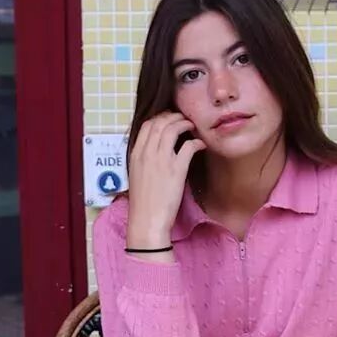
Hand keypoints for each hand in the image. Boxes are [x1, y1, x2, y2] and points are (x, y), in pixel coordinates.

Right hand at [126, 111, 204, 250]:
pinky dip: (196, 142)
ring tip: (192, 126)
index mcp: (135, 154)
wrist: (146, 220)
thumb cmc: (143, 201)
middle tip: (184, 119)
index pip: (147, 124)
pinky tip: (201, 145)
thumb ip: (144, 159)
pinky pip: (188, 147)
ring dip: (185, 124)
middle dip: (174, 116)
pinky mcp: (176, 169)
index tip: (169, 118)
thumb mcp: (137, 174)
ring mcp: (161, 160)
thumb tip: (155, 150)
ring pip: (173, 129)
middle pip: (160, 123)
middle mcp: (147, 153)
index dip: (160, 117)